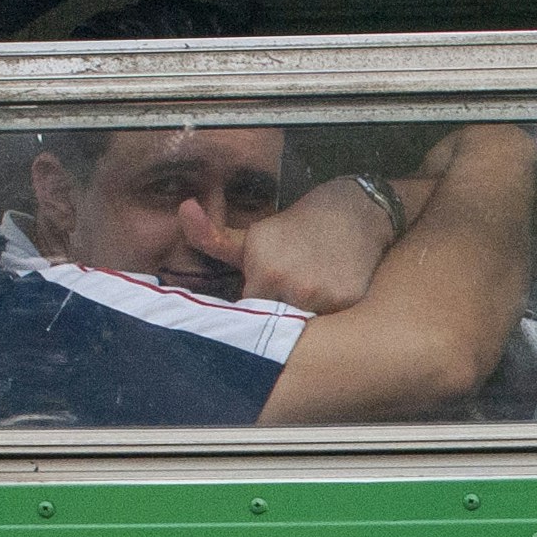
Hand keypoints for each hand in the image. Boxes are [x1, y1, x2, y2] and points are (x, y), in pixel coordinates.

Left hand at [179, 178, 394, 315]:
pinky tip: (326, 300)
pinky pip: (328, 326)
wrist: (353, 213)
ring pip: (300, 329)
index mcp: (264, 273)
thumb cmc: (296, 227)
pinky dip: (325, 319)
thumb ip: (212, 238)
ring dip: (299, 323)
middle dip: (273, 320)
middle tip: (281, 305)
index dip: (248, 317)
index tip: (253, 311)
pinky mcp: (348, 303)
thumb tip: (183, 207)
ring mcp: (323, 297)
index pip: (244, 317)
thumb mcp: (254, 237)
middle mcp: (292, 288)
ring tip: (303, 302)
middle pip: (271, 326)